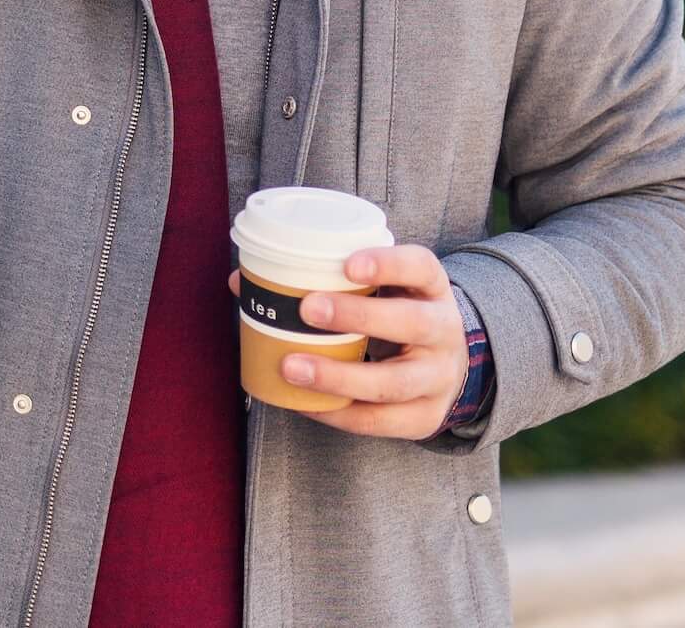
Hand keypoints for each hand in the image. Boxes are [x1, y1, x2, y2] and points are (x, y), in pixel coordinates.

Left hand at [225, 244, 465, 438]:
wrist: (446, 367)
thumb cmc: (395, 316)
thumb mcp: (379, 291)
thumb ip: (323, 279)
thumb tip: (239, 282)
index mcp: (432, 290)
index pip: (421, 267)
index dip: (388, 264)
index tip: (347, 264)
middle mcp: (443, 331)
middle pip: (412, 323)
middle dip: (359, 317)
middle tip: (307, 308)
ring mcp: (439, 378)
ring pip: (394, 382)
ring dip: (339, 377)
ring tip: (291, 367)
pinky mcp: (425, 417)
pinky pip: (379, 421)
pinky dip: (337, 413)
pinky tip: (302, 402)